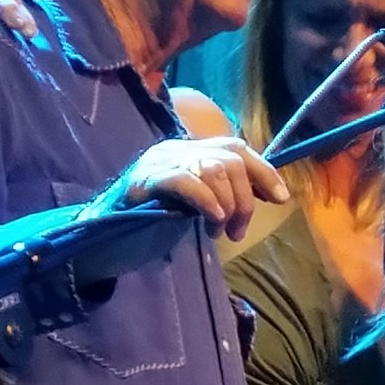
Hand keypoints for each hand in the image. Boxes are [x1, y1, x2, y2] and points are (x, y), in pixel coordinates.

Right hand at [105, 135, 287, 239]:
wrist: (104, 237)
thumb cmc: (152, 221)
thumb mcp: (198, 204)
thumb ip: (225, 192)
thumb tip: (268, 192)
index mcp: (188, 150)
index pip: (236, 147)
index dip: (264, 171)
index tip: (281, 198)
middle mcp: (174, 149)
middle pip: (231, 160)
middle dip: (245, 200)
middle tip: (237, 231)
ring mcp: (157, 162)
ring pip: (214, 169)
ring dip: (228, 206)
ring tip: (220, 232)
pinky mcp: (143, 182)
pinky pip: (186, 181)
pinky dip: (207, 201)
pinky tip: (211, 220)